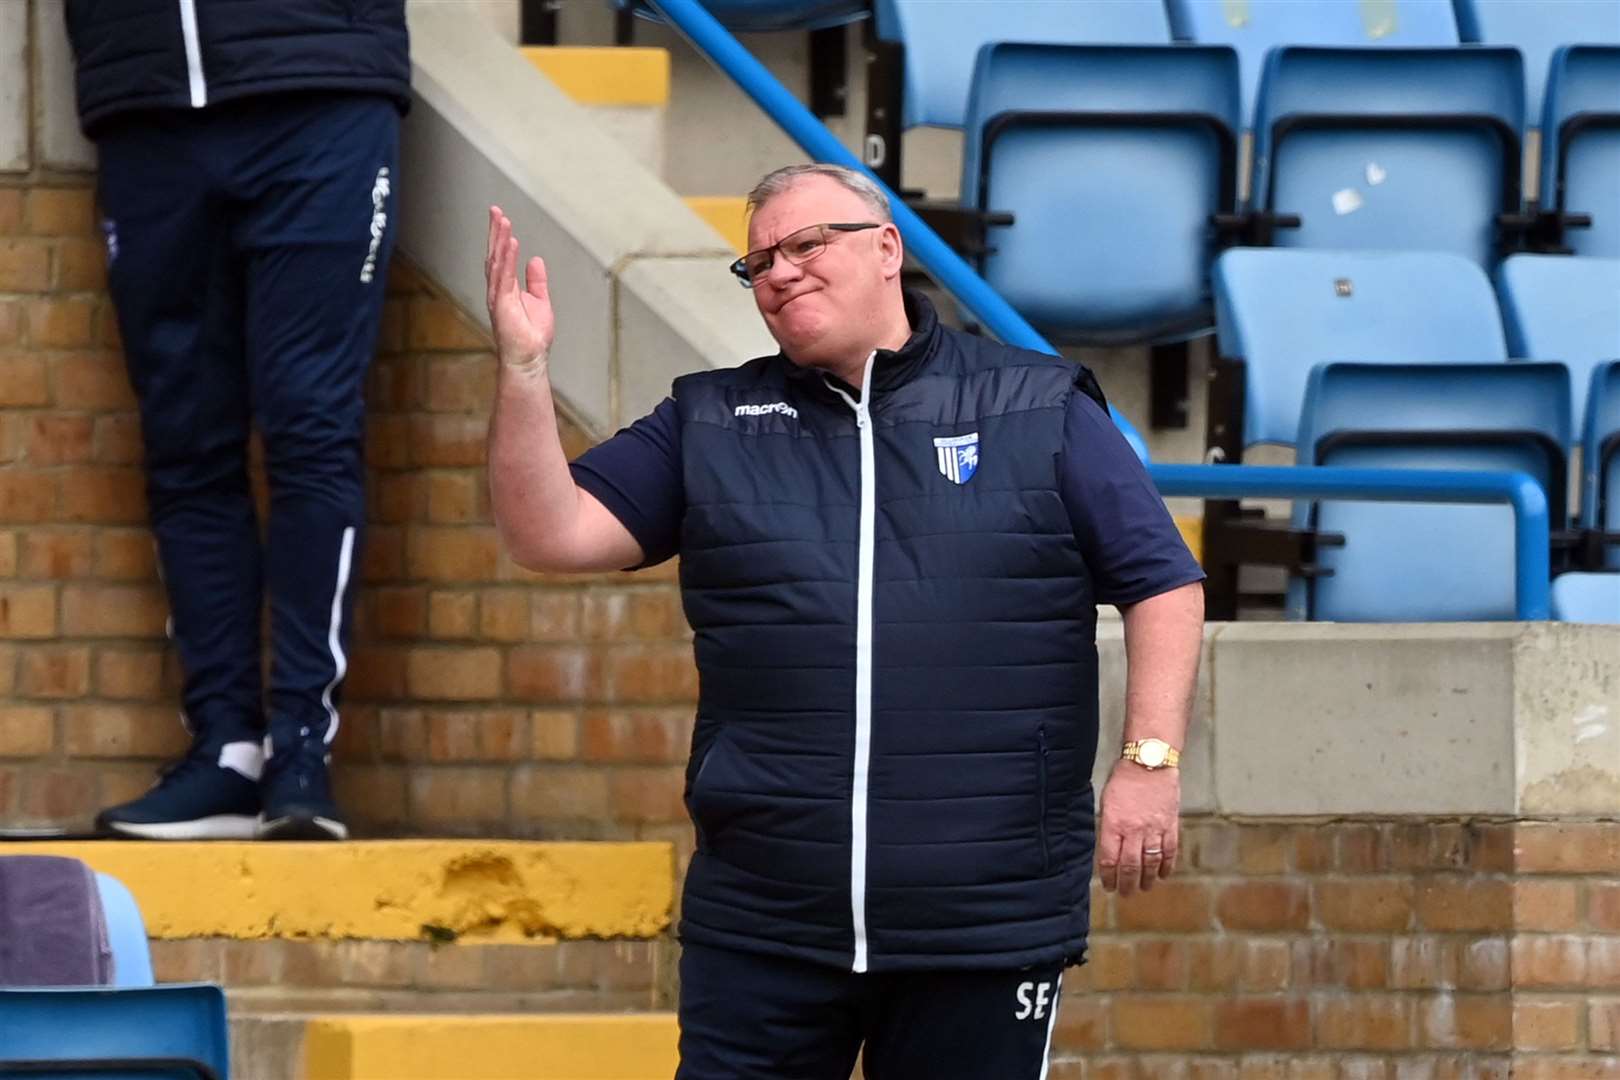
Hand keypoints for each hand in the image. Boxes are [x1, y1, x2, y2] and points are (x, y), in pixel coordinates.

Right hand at [485, 206, 554, 371]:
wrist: (529, 358)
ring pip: (497, 262)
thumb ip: (536, 280)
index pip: (500, 257)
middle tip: (495, 210)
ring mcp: (498, 296)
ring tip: (503, 220)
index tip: (501, 217)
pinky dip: (507, 259)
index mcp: (506, 288)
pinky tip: (510, 243)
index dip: (500, 237)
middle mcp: (498, 289)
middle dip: (495, 232)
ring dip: (499, 240)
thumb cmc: (532, 335)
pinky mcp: (503, 304)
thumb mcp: (540, 301)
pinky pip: (504, 277)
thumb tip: (535, 259)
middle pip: (494, 255)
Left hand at [1096, 761, 1180, 896]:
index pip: (1108, 859)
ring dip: (1146, 879)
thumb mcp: (1107, 802)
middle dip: (1126, 884)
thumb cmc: (1124, 779)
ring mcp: (1153, 829)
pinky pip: (1169, 852)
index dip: (1108, 877)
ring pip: (1150, 862)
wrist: (1149, 762)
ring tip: (1143, 888)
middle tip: (1125, 894)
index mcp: (1113, 824)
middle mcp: (1133, 830)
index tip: (1108, 886)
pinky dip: (1166, 866)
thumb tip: (1108, 850)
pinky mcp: (1170, 825)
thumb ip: (1108, 827)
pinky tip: (1162, 875)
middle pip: (1130, 866)